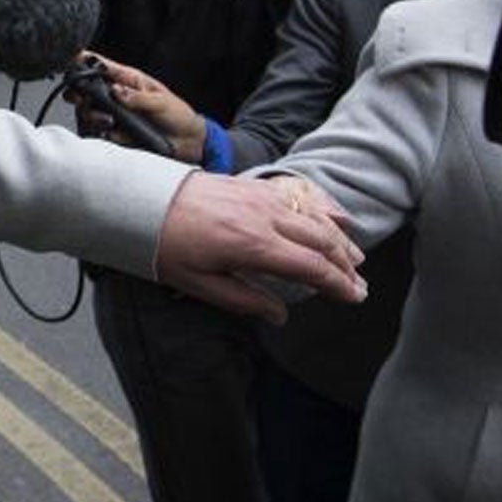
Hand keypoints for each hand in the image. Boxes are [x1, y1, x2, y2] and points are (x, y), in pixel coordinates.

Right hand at [68, 53, 206, 162]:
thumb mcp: (161, 102)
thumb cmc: (177, 115)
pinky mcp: (112, 132)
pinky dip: (98, 132)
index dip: (84, 61)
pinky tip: (111, 131)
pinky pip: (95, 131)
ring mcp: (112, 114)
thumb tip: (116, 90)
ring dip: (91, 115)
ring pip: (86, 111)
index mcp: (128, 80)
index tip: (73, 63)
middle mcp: (116, 95)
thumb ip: (137, 97)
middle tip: (80, 99)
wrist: (186, 143)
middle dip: (78, 93)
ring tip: (108, 121)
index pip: (101, 65)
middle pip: (85, 89)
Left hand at [155, 172, 364, 323]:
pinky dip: (322, 210)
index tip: (355, 298)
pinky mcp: (253, 185)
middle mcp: (265, 217)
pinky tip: (335, 219)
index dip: (338, 284)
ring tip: (355, 258)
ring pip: (314, 217)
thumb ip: (245, 300)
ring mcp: (261, 196)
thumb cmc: (166, 246)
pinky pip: (298, 196)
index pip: (311, 267)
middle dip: (345, 265)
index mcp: (253, 245)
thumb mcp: (200, 284)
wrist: (141, 202)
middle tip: (360, 285)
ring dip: (339, 239)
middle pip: (321, 241)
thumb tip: (280, 315)